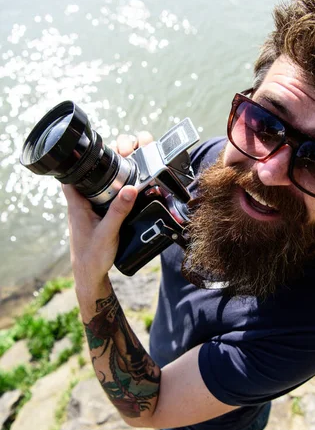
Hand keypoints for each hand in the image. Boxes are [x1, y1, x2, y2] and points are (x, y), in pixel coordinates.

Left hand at [63, 130, 152, 286]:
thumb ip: (119, 210)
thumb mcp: (108, 232)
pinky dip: (111, 196)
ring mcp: (86, 213)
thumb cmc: (93, 256)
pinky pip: (102, 202)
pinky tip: (124, 197)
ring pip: (94, 190)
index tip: (93, 153)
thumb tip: (130, 188)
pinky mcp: (95, 220)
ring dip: (106, 183)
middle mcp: (79, 206)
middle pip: (85, 179)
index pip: (69, 176)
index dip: (78, 162)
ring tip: (124, 175)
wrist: (90, 276)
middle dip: (99, 169)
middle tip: (117, 161)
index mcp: (77, 205)